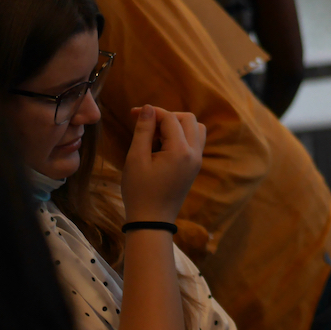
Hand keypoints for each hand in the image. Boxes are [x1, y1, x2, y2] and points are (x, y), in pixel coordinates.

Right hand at [121, 105, 205, 222]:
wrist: (152, 221)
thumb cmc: (140, 191)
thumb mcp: (136, 159)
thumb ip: (143, 130)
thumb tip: (148, 108)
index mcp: (181, 151)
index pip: (170, 118)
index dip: (152, 112)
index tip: (132, 113)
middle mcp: (194, 154)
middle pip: (188, 119)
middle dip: (167, 116)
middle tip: (146, 124)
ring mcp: (197, 161)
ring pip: (196, 129)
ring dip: (177, 125)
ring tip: (156, 135)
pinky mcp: (195, 167)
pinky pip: (194, 142)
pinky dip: (181, 136)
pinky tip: (162, 146)